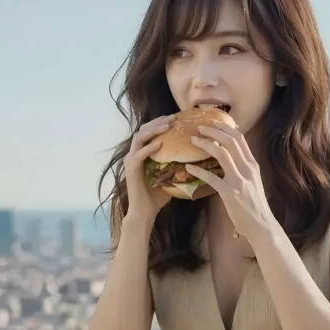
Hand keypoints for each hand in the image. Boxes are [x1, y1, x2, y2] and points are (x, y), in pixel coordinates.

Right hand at [121, 115, 176, 231]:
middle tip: (173, 117)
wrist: (145, 212)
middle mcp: (135, 154)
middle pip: (143, 129)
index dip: (161, 122)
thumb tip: (198, 160)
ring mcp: (131, 161)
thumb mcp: (170, 177)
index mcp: (142, 153)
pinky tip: (160, 144)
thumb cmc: (157, 196)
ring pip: (139, 138)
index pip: (150, 131)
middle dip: (158, 121)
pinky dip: (149, 148)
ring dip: (153, 130)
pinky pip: (139, 155)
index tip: (175, 117)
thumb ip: (178, 166)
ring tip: (167, 126)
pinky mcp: (131, 170)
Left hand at [186, 124, 277, 244]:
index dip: (225, 127)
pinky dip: (198, 170)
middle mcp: (247, 169)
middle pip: (230, 140)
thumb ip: (243, 169)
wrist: (261, 225)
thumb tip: (231, 158)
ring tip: (193, 140)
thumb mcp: (253, 182)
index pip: (240, 138)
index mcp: (252, 165)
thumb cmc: (255, 206)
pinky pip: (211, 177)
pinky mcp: (230, 193)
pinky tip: (188, 167)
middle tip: (200, 127)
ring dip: (205, 143)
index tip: (213, 123)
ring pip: (221, 152)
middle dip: (214, 130)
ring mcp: (239, 180)